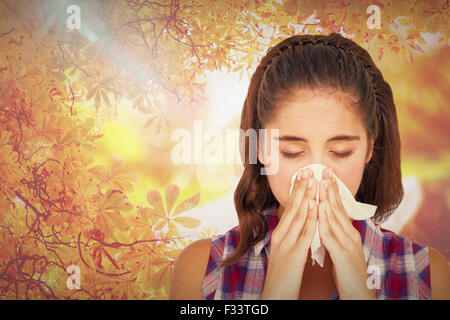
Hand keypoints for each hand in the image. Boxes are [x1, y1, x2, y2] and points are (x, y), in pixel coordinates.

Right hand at [260, 168, 317, 299]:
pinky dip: (310, 218)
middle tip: (307, 172)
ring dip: (306, 198)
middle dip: (301, 189)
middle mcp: (281, 236)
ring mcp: (286, 244)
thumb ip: (290, 237)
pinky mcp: (294, 254)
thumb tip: (296, 225)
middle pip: (292, 209)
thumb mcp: (283, 252)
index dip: (296, 193)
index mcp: (279, 235)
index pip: (289, 209)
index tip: (302, 178)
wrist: (274, 295)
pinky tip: (315, 207)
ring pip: (298, 217)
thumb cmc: (281, 275)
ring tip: (312, 182)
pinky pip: (303, 233)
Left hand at [318, 168, 375, 299]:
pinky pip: (331, 236)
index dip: (333, 191)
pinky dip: (325, 221)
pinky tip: (319, 210)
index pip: (339, 208)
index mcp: (349, 233)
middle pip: (339, 208)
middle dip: (331, 188)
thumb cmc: (348, 272)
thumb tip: (326, 221)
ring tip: (321, 184)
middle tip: (324, 170)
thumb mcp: (342, 249)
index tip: (326, 175)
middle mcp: (350, 235)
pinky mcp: (343, 255)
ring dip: (327, 199)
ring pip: (335, 218)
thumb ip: (335, 234)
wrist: (359, 294)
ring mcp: (348, 244)